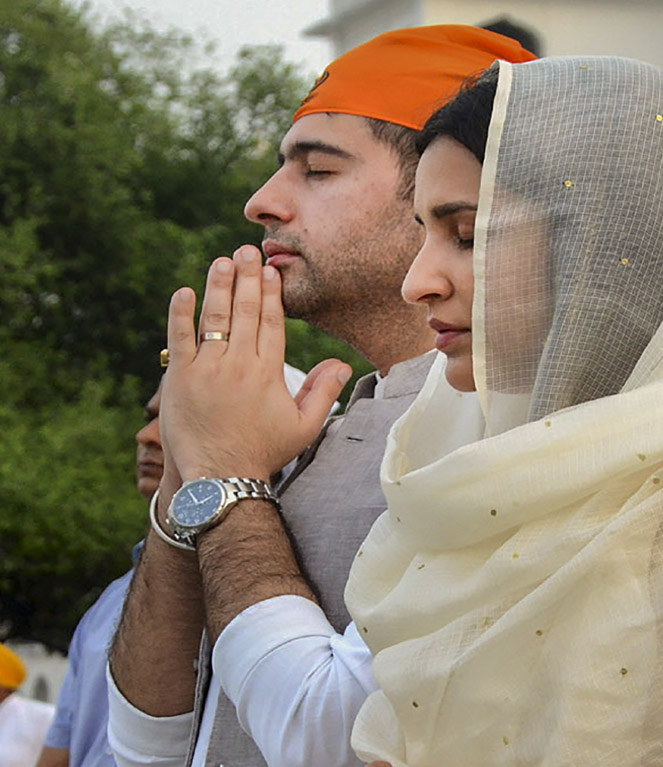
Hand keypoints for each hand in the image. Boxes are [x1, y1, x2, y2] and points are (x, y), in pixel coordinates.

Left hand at [162, 245, 350, 480]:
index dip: (271, 293)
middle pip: (245, 311)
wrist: (221, 478)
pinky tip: (184, 292)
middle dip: (246, 277)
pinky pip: (179, 338)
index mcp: (268, 373)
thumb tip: (341, 362)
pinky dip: (180, 313)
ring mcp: (207, 369)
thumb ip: (323, 392)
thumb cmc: (264, 453)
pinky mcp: (179, 378)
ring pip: (214, 318)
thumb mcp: (304, 427)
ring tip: (221, 262)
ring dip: (218, 286)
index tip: (270, 271)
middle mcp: (239, 365)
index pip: (272, 322)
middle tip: (246, 250)